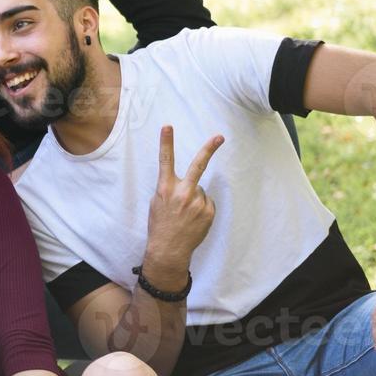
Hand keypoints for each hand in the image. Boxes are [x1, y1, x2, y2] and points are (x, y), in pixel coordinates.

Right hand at [142, 126, 223, 286]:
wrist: (168, 249)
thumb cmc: (159, 225)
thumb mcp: (156, 203)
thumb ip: (169, 189)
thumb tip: (185, 184)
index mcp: (165, 188)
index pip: (165, 161)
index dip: (166, 143)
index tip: (167, 126)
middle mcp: (182, 193)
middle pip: (198, 166)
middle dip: (208, 149)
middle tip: (219, 137)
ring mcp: (197, 202)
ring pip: (200, 191)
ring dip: (195, 199)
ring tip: (185, 214)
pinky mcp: (208, 212)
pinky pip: (207, 203)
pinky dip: (202, 209)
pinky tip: (193, 219)